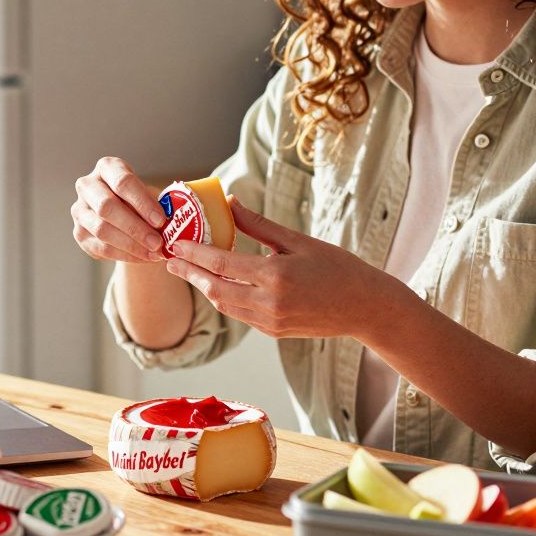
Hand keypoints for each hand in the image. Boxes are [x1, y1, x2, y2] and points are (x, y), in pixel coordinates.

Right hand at [72, 157, 168, 263]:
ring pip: (102, 230)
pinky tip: (143, 257)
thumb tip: (173, 221)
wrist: (122, 212)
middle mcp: (87, 186)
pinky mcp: (79, 233)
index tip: (161, 220)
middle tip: (158, 243)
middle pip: (106, 207)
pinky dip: (125, 255)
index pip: (123, 182)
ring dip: (131, 245)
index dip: (142, 202)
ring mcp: (79, 210)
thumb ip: (156, 204)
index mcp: (107, 168)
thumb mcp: (148, 194)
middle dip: (135, 228)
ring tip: (154, 253)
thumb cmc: (139, 199)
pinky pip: (101, 248)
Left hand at [165, 195, 404, 338]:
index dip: (194, 254)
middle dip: (190, 274)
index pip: (222, 263)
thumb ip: (259, 225)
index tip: (174, 245)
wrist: (364, 307)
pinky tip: (216, 284)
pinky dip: (224, 299)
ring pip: (224, 305)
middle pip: (215, 289)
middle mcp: (269, 302)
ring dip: (204, 287)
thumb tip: (231, 203)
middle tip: (170, 260)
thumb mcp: (298, 240)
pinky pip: (239, 315)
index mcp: (275, 275)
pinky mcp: (273, 332)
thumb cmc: (337, 267)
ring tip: (189, 270)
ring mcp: (270, 321)